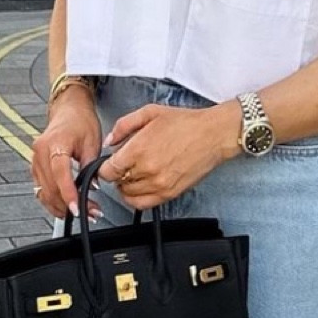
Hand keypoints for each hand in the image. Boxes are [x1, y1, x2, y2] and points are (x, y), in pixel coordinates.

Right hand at [31, 85, 102, 218]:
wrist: (69, 109)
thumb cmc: (80, 121)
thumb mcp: (92, 141)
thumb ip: (91, 166)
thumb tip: (93, 188)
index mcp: (55, 144)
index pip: (60, 174)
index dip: (69, 194)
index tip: (78, 209)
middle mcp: (40, 152)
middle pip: (50, 188)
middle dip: (69, 205)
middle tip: (89, 213)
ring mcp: (35, 160)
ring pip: (43, 192)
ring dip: (61, 207)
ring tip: (81, 212)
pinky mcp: (36, 166)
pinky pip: (41, 189)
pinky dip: (52, 201)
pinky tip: (65, 206)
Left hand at [100, 102, 239, 210]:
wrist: (213, 135)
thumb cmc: (186, 123)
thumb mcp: (150, 112)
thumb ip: (124, 126)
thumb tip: (109, 141)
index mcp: (139, 149)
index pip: (107, 170)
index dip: (104, 167)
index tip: (108, 163)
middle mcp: (147, 170)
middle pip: (117, 182)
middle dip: (117, 173)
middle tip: (125, 164)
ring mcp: (159, 184)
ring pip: (127, 194)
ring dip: (126, 185)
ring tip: (133, 174)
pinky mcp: (170, 193)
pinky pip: (143, 204)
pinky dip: (135, 198)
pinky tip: (139, 187)